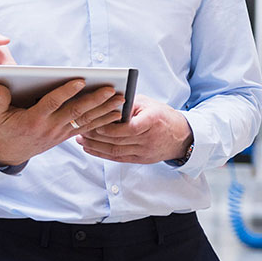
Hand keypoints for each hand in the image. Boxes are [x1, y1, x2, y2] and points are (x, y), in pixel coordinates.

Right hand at [0, 81, 124, 166]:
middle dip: (95, 100)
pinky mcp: (65, 135)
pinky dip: (103, 121)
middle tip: (111, 89)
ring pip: (86, 120)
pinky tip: (116, 114)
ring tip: (121, 100)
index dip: (66, 91)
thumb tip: (0, 84)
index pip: (53, 103)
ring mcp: (60, 132)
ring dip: (105, 110)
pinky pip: (87, 128)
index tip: (80, 80)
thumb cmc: (4, 129)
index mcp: (34, 119)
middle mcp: (50, 126)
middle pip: (76, 112)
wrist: (10, 152)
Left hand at [78, 94, 192, 163]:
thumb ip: (128, 104)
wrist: (182, 136)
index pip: (130, 128)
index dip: (111, 128)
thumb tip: (105, 101)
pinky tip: (89, 148)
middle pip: (118, 140)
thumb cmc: (162, 115)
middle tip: (79, 129)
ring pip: (116, 151)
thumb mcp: (148, 104)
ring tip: (80, 138)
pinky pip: (119, 158)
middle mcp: (149, 138)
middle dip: (96, 136)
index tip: (95, 123)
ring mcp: (145, 151)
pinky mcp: (141, 159)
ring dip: (95, 146)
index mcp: (152, 121)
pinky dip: (102, 154)